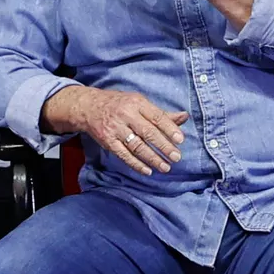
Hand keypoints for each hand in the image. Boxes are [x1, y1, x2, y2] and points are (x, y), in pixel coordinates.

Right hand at [64, 88, 188, 175]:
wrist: (88, 107)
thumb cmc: (120, 104)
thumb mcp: (140, 103)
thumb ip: (161, 113)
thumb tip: (185, 117)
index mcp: (137, 103)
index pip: (157, 117)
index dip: (169, 128)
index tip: (181, 140)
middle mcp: (126, 115)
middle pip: (148, 132)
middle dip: (164, 146)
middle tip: (177, 157)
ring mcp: (115, 129)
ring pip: (136, 146)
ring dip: (152, 158)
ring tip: (166, 167)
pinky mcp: (107, 141)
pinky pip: (123, 154)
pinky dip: (136, 164)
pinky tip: (147, 170)